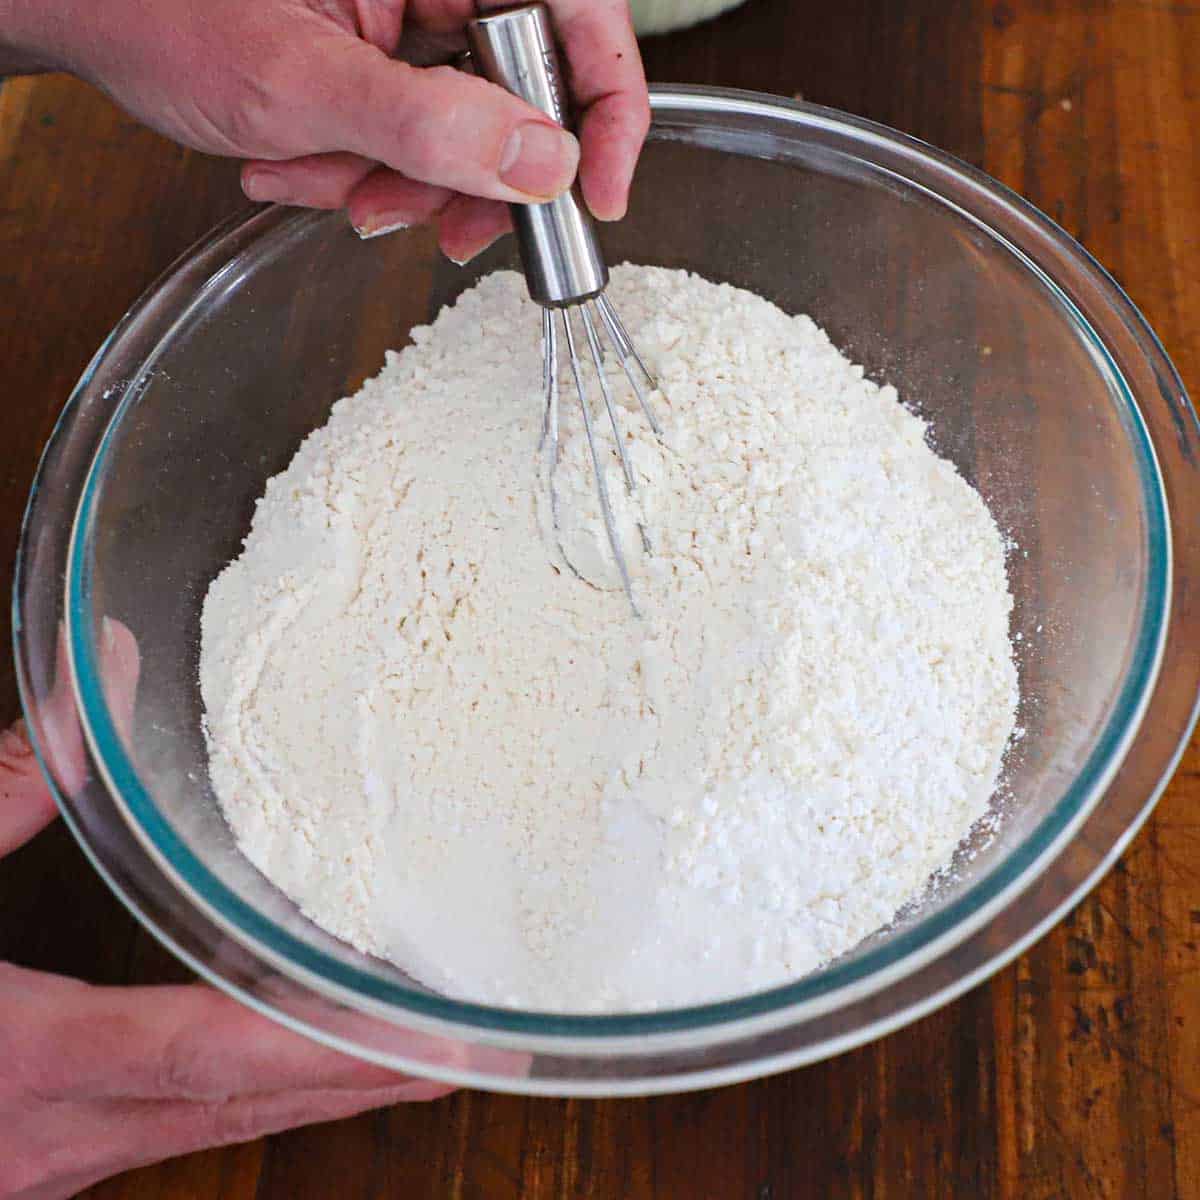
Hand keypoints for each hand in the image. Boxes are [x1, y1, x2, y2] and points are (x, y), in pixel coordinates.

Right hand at [0, 622, 452, 1198]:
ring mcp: (50, 1164)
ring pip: (221, 1129)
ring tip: (423, 1053)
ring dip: (327, 1094)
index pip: (209, 1054)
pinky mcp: (42, 1154)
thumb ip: (6, 781)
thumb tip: (105, 662)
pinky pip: (179, 1128)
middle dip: (368, 1080)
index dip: (329, 1044)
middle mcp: (51, 1137)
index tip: (434, 1034)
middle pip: (247, 1106)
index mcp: (19, 1066)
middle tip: (476, 1047)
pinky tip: (295, 1062)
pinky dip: (255, 1093)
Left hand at [3, 0, 649, 262]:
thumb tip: (544, 164)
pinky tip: (312, 168)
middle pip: (532, 91)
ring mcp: (415, 25)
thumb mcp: (302, 77)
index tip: (599, 193)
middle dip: (478, 177)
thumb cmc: (163, 9)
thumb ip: (429, 124)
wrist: (92, 16)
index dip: (611, 104)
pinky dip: (375, 177)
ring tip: (336, 189)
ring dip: (413, 188)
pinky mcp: (391, 67)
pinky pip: (424, 143)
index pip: (579, 9)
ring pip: (475, 133)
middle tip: (443, 229)